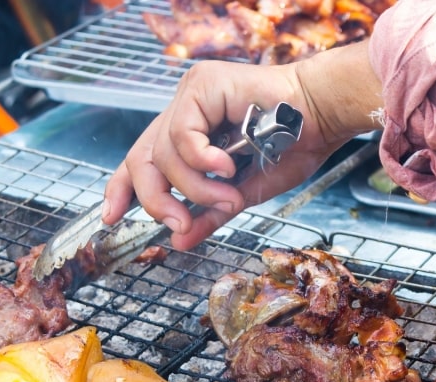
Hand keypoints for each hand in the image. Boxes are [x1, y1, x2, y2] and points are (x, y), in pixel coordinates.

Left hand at [102, 41, 384, 249]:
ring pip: (162, 153)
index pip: (141, 160)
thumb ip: (209, 213)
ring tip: (227, 196)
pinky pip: (181, 133)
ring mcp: (191, 96)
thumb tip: (180, 241)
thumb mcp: (244, 193)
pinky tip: (225, 167)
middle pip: (142, 160)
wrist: (324, 117)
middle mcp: (184, 111)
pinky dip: (200, 159)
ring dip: (193, 187)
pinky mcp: (202, 86)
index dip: (122, 188)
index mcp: (190, 134)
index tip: (112, 218)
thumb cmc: (294, 146)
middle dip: (154, 199)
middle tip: (177, 224)